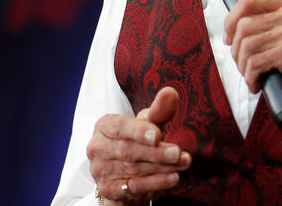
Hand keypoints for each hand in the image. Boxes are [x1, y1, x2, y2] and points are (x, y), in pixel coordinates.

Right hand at [87, 87, 190, 203]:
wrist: (124, 174)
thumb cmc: (138, 140)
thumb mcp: (149, 124)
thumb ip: (159, 110)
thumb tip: (171, 92)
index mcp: (104, 126)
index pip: (119, 127)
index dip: (138, 131)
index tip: (158, 135)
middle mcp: (97, 148)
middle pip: (127, 150)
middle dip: (156, 152)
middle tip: (178, 152)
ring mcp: (99, 170)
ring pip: (133, 169)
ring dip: (162, 167)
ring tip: (184, 162)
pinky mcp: (107, 189)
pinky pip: (133, 187)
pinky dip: (156, 182)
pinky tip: (174, 177)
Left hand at [224, 0, 281, 117]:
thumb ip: (271, 24)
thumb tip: (233, 28)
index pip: (248, 0)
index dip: (231, 19)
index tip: (230, 38)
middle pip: (243, 26)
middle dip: (236, 50)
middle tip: (244, 65)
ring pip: (246, 46)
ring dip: (243, 67)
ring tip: (252, 76)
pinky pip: (255, 63)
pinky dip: (250, 78)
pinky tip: (257, 84)